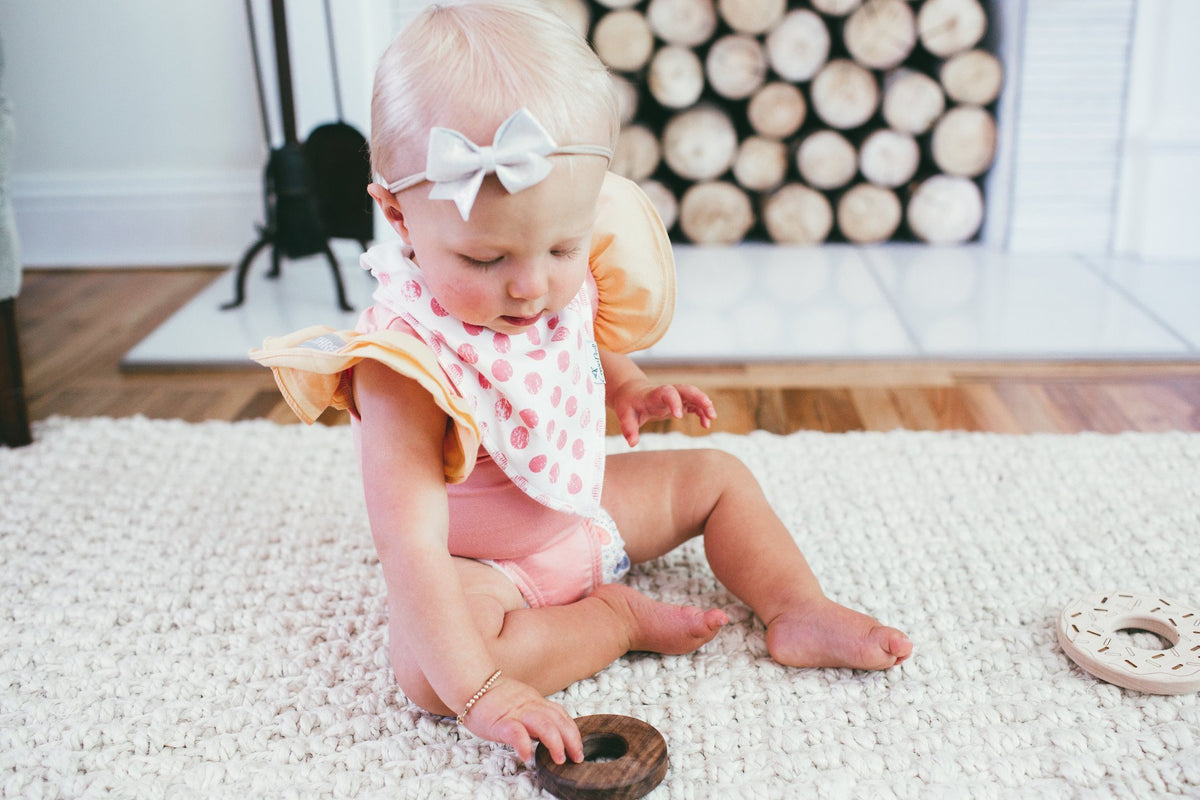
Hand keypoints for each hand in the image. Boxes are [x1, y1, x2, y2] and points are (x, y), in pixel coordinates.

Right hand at [461, 675, 582, 764]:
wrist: (470, 683)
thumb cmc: (491, 697)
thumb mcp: (519, 701)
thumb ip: (532, 712)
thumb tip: (545, 731)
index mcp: (534, 701)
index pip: (560, 714)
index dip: (572, 730)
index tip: (578, 746)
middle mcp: (530, 705)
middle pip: (558, 720)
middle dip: (571, 740)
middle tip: (576, 757)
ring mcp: (516, 713)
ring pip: (544, 725)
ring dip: (555, 743)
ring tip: (559, 758)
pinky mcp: (501, 721)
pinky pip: (516, 732)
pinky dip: (524, 744)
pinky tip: (527, 755)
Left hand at [610, 379, 716, 445]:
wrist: (631, 392)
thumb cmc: (628, 403)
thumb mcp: (624, 415)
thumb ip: (628, 428)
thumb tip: (632, 443)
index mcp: (654, 394)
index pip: (667, 392)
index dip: (674, 401)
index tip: (679, 416)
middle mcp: (667, 392)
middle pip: (686, 389)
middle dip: (698, 397)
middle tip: (709, 410)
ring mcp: (675, 396)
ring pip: (694, 395)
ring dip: (704, 405)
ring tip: (711, 419)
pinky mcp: (680, 402)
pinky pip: (694, 404)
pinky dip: (702, 412)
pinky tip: (705, 424)